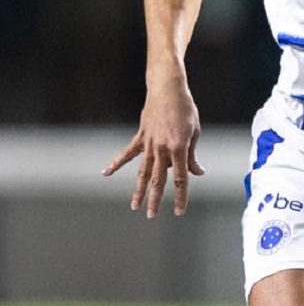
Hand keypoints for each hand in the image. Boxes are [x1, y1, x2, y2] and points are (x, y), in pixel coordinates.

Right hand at [102, 81, 204, 217]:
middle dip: (156, 199)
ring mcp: (149, 143)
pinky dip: (116, 163)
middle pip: (158, 179)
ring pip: (142, 171)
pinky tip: (105, 173)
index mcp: (179, 148)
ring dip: (138, 190)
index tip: (179, 211)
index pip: (181, 178)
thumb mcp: (195, 132)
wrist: (168, 89)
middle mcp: (162, 148)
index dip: (181, 196)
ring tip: (135, 206)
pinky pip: (127, 153)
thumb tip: (197, 172)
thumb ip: (192, 155)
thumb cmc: (185, 109)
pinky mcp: (140, 136)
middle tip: (152, 216)